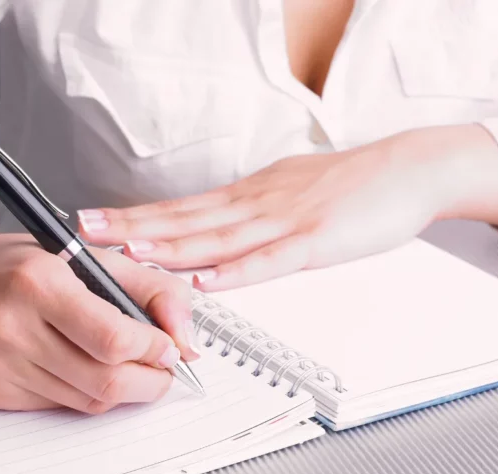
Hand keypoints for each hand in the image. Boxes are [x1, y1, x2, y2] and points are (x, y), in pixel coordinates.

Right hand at [0, 210, 199, 413]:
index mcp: (35, 281)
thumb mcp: (87, 256)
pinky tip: (77, 368)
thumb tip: (186, 339)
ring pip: (86, 402)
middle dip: (149, 382)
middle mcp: (9, 325)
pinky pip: (57, 408)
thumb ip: (149, 288)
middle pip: (105, 381)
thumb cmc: (19, 266)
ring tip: (125, 367)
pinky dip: (81, 394)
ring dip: (119, 390)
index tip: (168, 347)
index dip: (154, 350)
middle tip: (161, 370)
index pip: (113, 338)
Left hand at [78, 124, 497, 289]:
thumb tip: (216, 236)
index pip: (181, 208)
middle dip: (131, 228)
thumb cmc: (356, 185)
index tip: (95, 223)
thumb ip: (252, 216)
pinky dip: (234, 272)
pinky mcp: (316, 242)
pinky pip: (269, 261)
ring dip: (170, 246)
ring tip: (129, 251)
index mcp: (250, 197)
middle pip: (185, 218)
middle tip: (85, 233)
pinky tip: (205, 280)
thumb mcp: (290, 193)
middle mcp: (257, 204)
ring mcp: (284, 222)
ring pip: (216, 238)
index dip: (135, 217)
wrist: (412, 168)